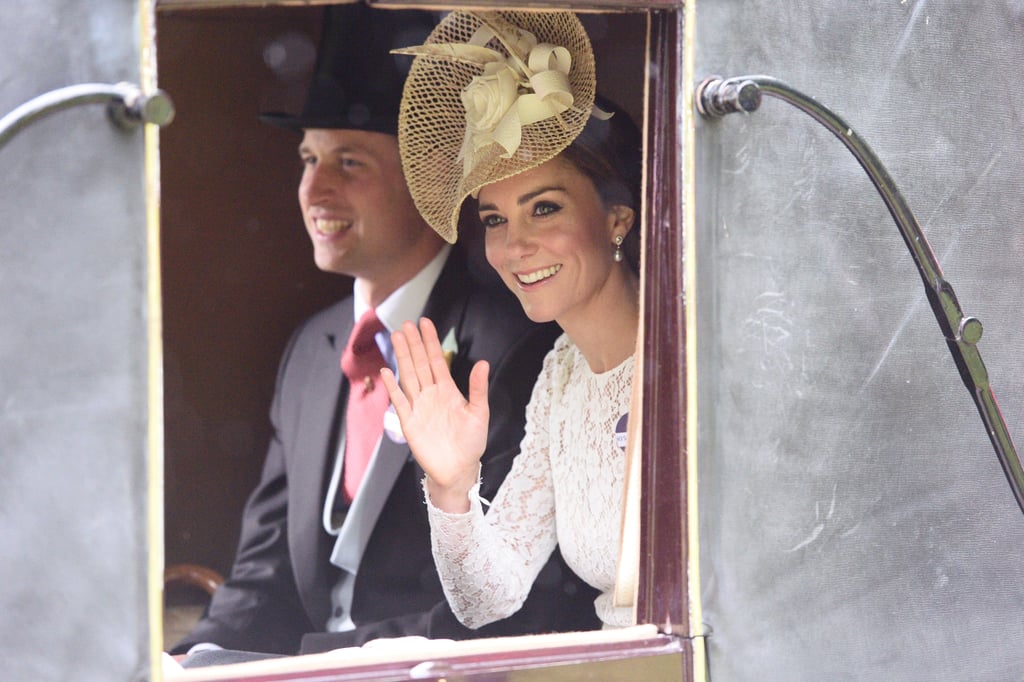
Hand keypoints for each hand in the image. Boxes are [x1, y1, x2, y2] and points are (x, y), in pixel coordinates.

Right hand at [380, 318, 489, 511]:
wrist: (458, 469)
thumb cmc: (471, 442)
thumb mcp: (479, 412)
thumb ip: (477, 388)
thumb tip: (482, 362)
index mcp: (447, 390)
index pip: (436, 360)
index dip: (430, 342)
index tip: (425, 323)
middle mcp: (431, 394)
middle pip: (419, 363)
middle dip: (413, 343)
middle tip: (406, 323)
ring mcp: (418, 406)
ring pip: (408, 376)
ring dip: (402, 357)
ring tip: (396, 337)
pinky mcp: (409, 422)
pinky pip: (399, 401)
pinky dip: (392, 387)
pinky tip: (386, 371)